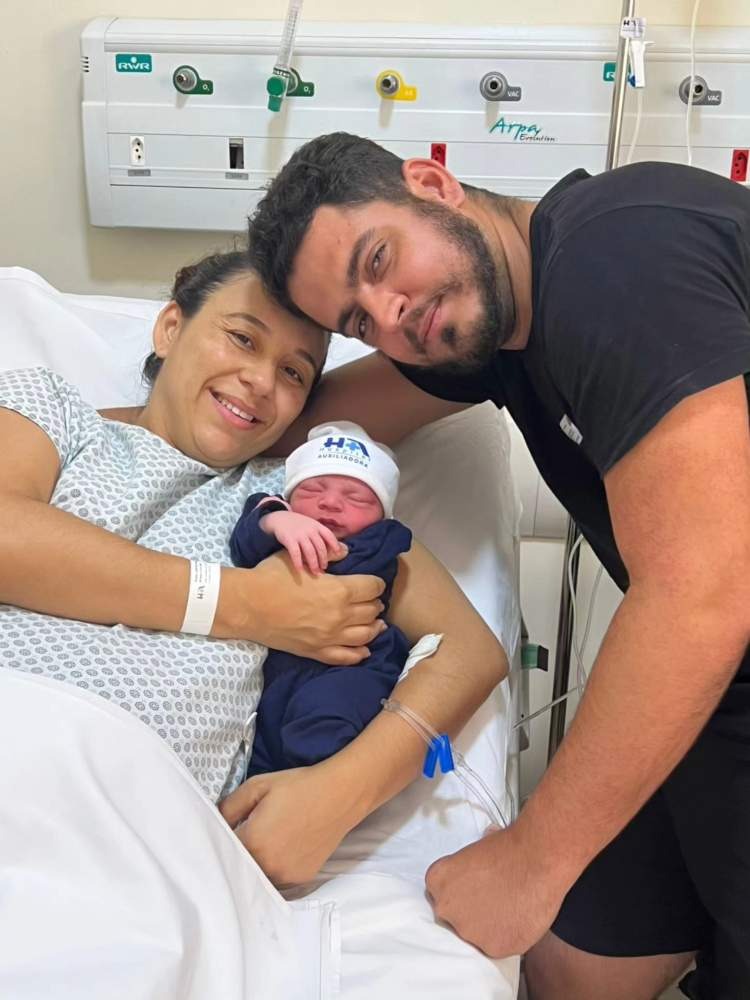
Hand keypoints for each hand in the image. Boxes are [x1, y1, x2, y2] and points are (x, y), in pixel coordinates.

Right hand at [217, 554, 385, 664]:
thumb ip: (328, 556)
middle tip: (372, 600)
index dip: (376, 583)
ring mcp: (329, 637)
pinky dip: (360, 653)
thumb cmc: (271, 577)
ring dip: (374, 627)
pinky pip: (347, 657)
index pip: (372, 587)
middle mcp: (340, 616)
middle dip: (375, 603)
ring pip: (365, 635)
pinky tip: (364, 648)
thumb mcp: (301, 559)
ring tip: (376, 622)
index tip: (373, 582)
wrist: (247, 606)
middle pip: (372, 611)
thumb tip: (346, 552)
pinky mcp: (317, 652)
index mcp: (339, 590)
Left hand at [219, 762, 355, 884]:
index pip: (222, 852)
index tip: (222, 834)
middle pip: (239, 869)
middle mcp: (268, 866)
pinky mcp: (301, 878)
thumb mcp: (257, 786)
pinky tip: (282, 847)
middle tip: (244, 835)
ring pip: (258, 877)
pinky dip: (274, 867)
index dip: (220, 842)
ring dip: (255, 864)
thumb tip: (213, 823)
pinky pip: (277, 878)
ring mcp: (286, 875)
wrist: (339, 794)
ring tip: (266, 841)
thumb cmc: (297, 786)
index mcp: (253, 842)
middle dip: (236, 855)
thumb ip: (228, 807)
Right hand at [261, 510, 345, 573]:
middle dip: (323, 559)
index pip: (328, 535)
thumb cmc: (298, 524)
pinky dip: (298, 562)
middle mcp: (310, 530)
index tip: (338, 553)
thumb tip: (332, 548)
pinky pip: (296, 553)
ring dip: (314, 564)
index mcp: (317, 526)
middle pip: (320, 547)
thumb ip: (319, 534)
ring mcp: (300, 535)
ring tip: (315, 572)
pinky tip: (300, 570)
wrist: (280, 518)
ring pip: (310, 552)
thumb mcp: (311, 525)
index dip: (334, 544)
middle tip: (324, 568)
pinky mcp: (289, 540)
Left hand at [425, 824, 572, 958]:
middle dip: (471, 909)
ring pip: (476, 933)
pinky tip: (519, 917)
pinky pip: (498, 945)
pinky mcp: (493, 948)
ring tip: (510, 906)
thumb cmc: (509, 846)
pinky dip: (508, 935)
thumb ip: (468, 865)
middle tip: (494, 898)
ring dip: (489, 925)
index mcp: (437, 879)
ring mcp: (468, 931)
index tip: (476, 887)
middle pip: (455, 915)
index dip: (461, 890)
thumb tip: (478, 864)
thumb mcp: (476, 847)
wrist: (537, 859)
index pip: (442, 893)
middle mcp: (446, 908)